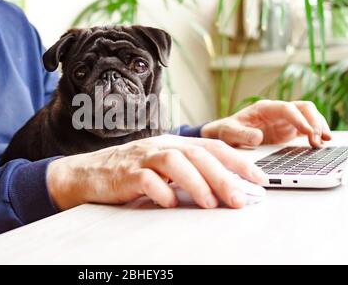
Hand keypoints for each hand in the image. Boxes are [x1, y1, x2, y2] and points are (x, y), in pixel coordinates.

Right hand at [46, 135, 265, 210]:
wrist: (89, 172)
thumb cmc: (130, 171)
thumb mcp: (163, 166)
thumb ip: (189, 172)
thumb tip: (225, 188)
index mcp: (174, 143)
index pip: (212, 147)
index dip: (238, 162)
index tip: (259, 179)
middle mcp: (161, 146)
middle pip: (198, 155)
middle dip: (223, 177)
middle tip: (240, 199)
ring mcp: (143, 158)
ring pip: (175, 162)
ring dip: (197, 183)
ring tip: (211, 203)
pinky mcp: (126, 174)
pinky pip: (147, 180)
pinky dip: (161, 191)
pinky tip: (169, 203)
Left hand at [202, 100, 331, 147]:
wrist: (225, 135)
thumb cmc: (227, 131)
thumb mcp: (229, 133)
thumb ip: (242, 134)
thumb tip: (258, 137)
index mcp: (265, 108)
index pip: (287, 109)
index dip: (298, 119)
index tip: (307, 131)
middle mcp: (277, 112)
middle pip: (304, 108)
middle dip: (314, 121)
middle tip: (317, 139)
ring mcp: (285, 121)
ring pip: (309, 116)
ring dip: (318, 126)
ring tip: (323, 141)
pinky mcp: (288, 131)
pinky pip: (307, 129)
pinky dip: (315, 134)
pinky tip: (320, 143)